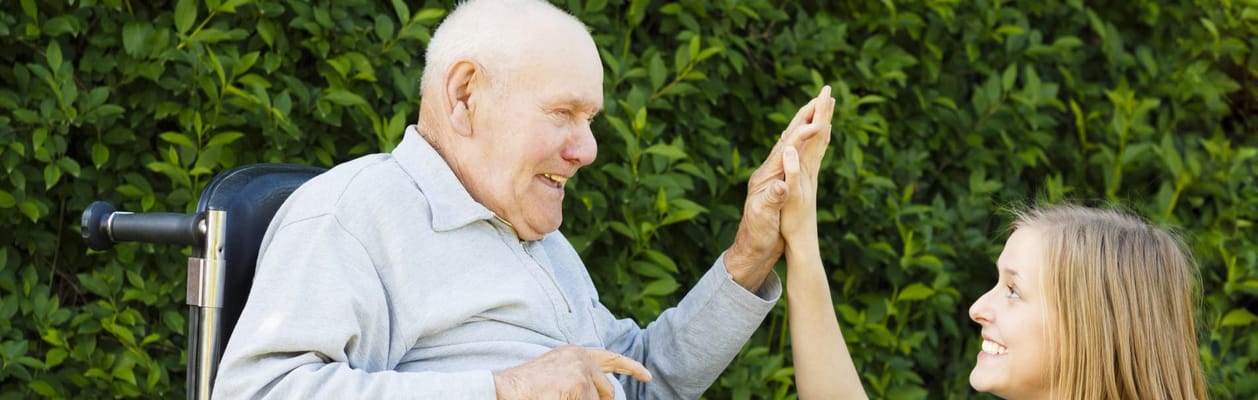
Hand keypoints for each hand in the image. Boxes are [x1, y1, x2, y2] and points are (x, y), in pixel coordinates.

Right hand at [492, 345, 651, 399]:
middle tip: (574, 398)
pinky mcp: (579, 384)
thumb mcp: (558, 376)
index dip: (631, 368)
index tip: (647, 377)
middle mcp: (581, 357)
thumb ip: (582, 378)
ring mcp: (581, 370)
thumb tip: (604, 394)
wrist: (506, 390)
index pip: (611, 359)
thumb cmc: (527, 389)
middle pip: (608, 392)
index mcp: (575, 353)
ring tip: (557, 397)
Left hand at [726, 86, 835, 290]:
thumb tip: (782, 184)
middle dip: (807, 113)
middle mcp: (770, 170)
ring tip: (819, 105)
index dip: (804, 133)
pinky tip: (806, 135)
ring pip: (792, 140)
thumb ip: (773, 199)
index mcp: (768, 176)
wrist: (750, 249)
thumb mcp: (764, 218)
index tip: (821, 122)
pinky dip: (804, 139)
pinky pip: (794, 152)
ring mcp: (774, 174)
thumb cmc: (757, 235)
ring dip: (807, 121)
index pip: (788, 146)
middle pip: (789, 135)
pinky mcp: (779, 181)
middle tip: (824, 93)